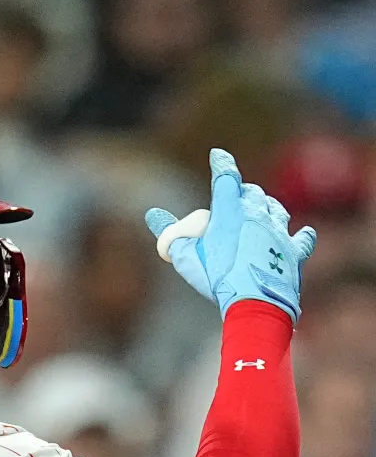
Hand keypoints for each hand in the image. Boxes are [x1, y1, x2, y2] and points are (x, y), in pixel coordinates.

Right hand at [145, 148, 317, 321]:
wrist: (254, 302)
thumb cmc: (216, 277)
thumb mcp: (184, 256)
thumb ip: (170, 232)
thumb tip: (153, 214)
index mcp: (230, 211)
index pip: (225, 177)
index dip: (221, 164)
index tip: (218, 154)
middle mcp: (258, 215)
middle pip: (253, 192)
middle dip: (243, 191)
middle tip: (235, 196)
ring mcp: (279, 232)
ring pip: (277, 209)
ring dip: (268, 207)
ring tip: (263, 210)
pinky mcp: (293, 252)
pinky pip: (302, 239)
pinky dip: (301, 235)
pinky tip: (304, 232)